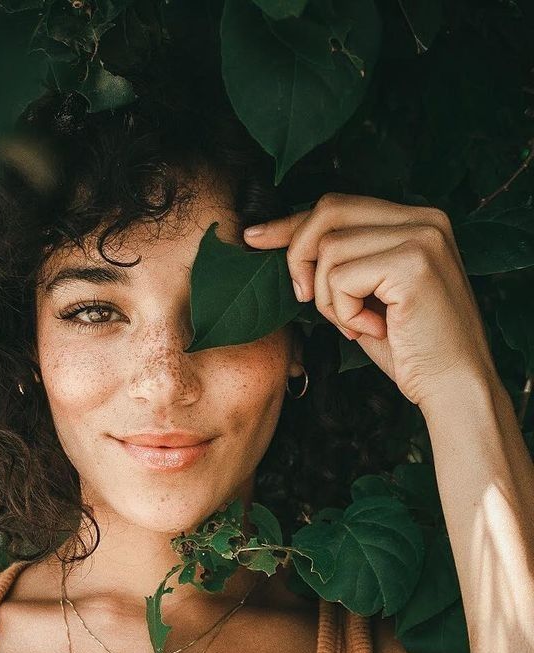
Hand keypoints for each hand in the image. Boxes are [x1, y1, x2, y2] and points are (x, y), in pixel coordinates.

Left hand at [243, 192, 497, 407]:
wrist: (455, 388)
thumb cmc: (409, 350)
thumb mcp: (367, 297)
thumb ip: (339, 263)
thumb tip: (279, 240)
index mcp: (418, 221)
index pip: (339, 206)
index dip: (292, 223)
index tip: (254, 238)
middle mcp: (425, 219)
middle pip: (328, 211)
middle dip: (299, 256)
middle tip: (305, 298)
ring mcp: (423, 237)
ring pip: (329, 250)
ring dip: (329, 299)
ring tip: (358, 325)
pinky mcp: (413, 263)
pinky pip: (341, 277)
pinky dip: (344, 312)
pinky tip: (373, 330)